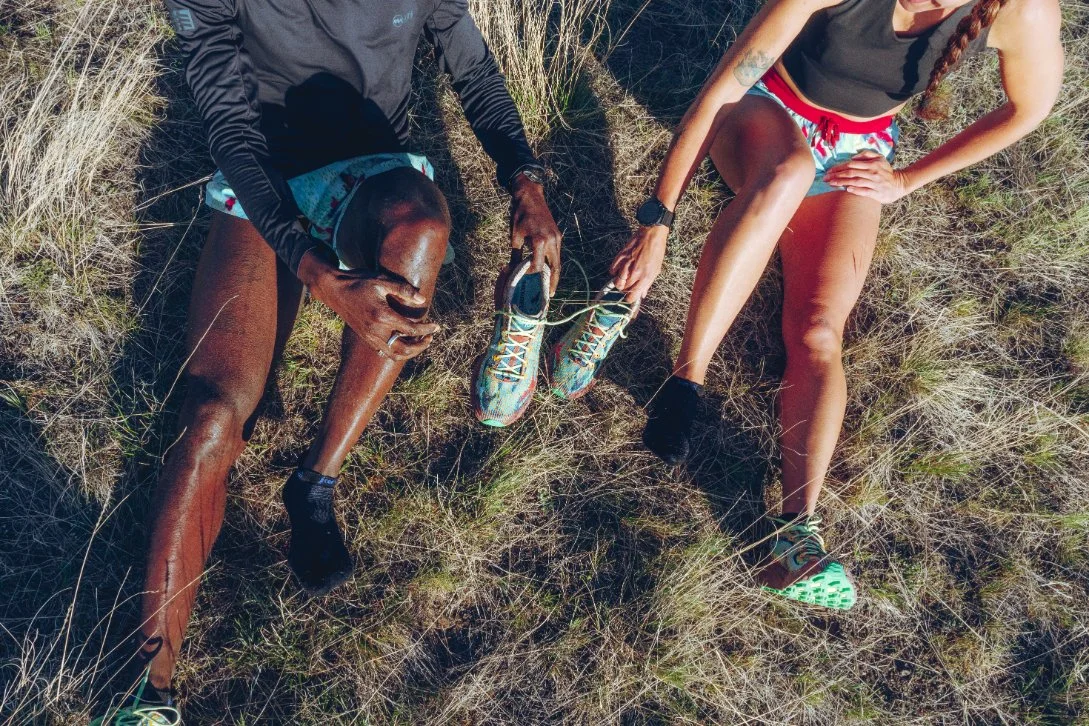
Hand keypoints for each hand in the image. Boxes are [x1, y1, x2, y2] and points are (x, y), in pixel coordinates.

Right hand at [298, 248, 439, 360]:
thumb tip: (422, 300)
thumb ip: (403, 290)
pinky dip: (396, 352)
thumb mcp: (382, 281)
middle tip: (429, 337)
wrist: (334, 290)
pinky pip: (384, 352)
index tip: (436, 326)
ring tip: (420, 342)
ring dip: (410, 352)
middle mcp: (376, 330)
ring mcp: (369, 337)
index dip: (426, 329)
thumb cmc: (358, 282)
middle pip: (404, 349)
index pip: (411, 329)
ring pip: (394, 355)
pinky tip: (403, 343)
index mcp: (382, 316)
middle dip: (421, 346)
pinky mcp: (365, 338)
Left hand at [510, 174, 561, 294]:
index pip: (538, 265)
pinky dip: (553, 263)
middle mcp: (552, 241)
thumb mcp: (515, 235)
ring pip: (558, 260)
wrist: (530, 196)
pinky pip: (556, 253)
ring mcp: (557, 238)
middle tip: (550, 294)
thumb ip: (515, 254)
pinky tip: (549, 269)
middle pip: (555, 267)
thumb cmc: (520, 215)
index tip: (524, 277)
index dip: (531, 273)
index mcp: (540, 241)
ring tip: (551, 286)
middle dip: (553, 281)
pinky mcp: (557, 235)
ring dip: (555, 274)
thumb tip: (511, 269)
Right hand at [610, 224, 667, 303]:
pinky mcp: (620, 257)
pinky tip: (619, 269)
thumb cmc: (656, 250)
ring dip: (620, 282)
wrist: (652, 234)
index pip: (632, 296)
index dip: (630, 298)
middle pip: (624, 289)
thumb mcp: (656, 269)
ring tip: (624, 278)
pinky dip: (614, 272)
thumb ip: (648, 283)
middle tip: (629, 285)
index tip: (630, 297)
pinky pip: (612, 270)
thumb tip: (642, 293)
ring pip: (617, 282)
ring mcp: (626, 265)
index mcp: (646, 277)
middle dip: (625, 289)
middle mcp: (635, 273)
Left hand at [823, 151, 911, 203]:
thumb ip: (867, 154)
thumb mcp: (880, 158)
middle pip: (851, 173)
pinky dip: (855, 190)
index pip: (851, 164)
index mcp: (872, 164)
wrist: (899, 184)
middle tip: (825, 178)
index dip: (839, 167)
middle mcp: (873, 172)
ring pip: (856, 181)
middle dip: (836, 175)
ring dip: (842, 182)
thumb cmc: (886, 171)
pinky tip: (846, 189)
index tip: (829, 171)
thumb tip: (853, 156)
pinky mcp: (877, 193)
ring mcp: (875, 183)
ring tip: (831, 184)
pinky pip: (864, 191)